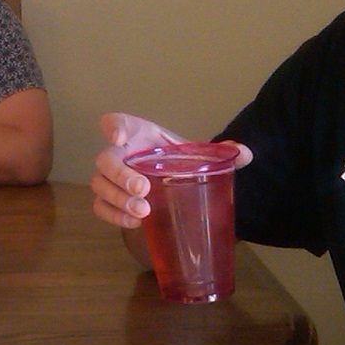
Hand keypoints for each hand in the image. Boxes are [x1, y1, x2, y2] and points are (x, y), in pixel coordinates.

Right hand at [91, 112, 249, 228]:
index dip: (112, 127)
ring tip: (143, 211)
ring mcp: (111, 178)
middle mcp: (119, 153)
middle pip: (105, 159)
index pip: (116, 122)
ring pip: (99, 185)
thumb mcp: (196, 153)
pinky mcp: (110, 200)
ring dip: (118, 199)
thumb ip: (220, 152)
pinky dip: (114, 216)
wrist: (171, 178)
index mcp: (138, 134)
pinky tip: (135, 222)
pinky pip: (100, 207)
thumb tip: (244, 154)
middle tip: (143, 189)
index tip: (119, 137)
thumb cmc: (178, 160)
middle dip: (120, 175)